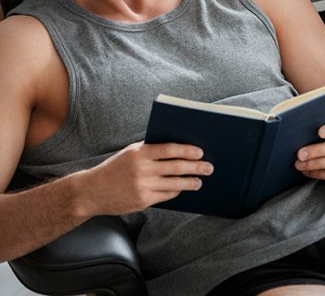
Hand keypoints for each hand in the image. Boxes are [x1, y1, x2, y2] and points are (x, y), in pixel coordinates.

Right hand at [74, 141, 213, 215]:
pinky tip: (183, 188)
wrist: (91, 191)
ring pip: (174, 184)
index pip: (169, 149)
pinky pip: (166, 195)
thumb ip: (151, 150)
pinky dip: (176, 191)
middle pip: (176, 167)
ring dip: (190, 182)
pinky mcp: (143, 201)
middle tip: (209, 167)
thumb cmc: (115, 168)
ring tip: (199, 181)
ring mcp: (143, 186)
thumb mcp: (130, 153)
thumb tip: (180, 149)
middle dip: (196, 167)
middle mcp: (142, 169)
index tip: (200, 152)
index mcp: (139, 153)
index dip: (187, 150)